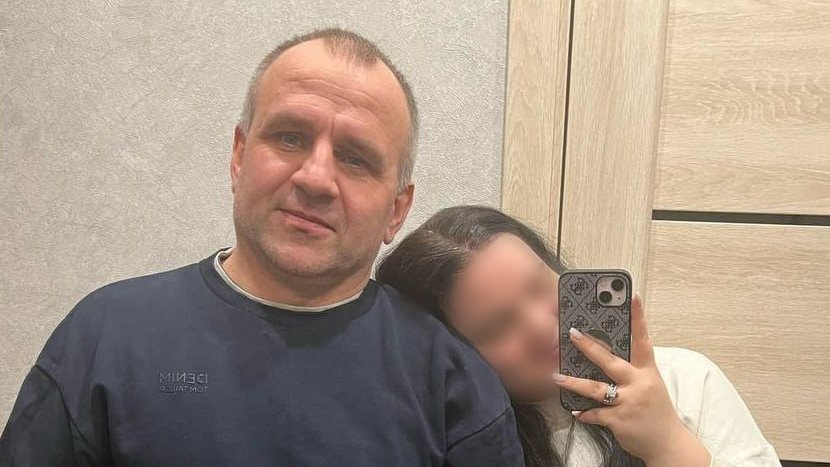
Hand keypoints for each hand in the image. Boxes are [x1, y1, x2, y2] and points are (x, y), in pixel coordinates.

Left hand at [553, 295, 709, 465]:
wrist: (668, 444)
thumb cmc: (656, 410)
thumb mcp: (650, 384)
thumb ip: (632, 369)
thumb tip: (605, 352)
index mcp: (648, 371)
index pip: (643, 339)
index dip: (639, 317)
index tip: (632, 296)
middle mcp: (639, 383)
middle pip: (610, 361)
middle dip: (589, 346)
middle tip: (571, 333)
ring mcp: (629, 402)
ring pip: (596, 388)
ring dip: (574, 383)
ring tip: (556, 376)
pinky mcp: (619, 420)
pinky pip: (595, 414)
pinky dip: (584, 413)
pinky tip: (575, 411)